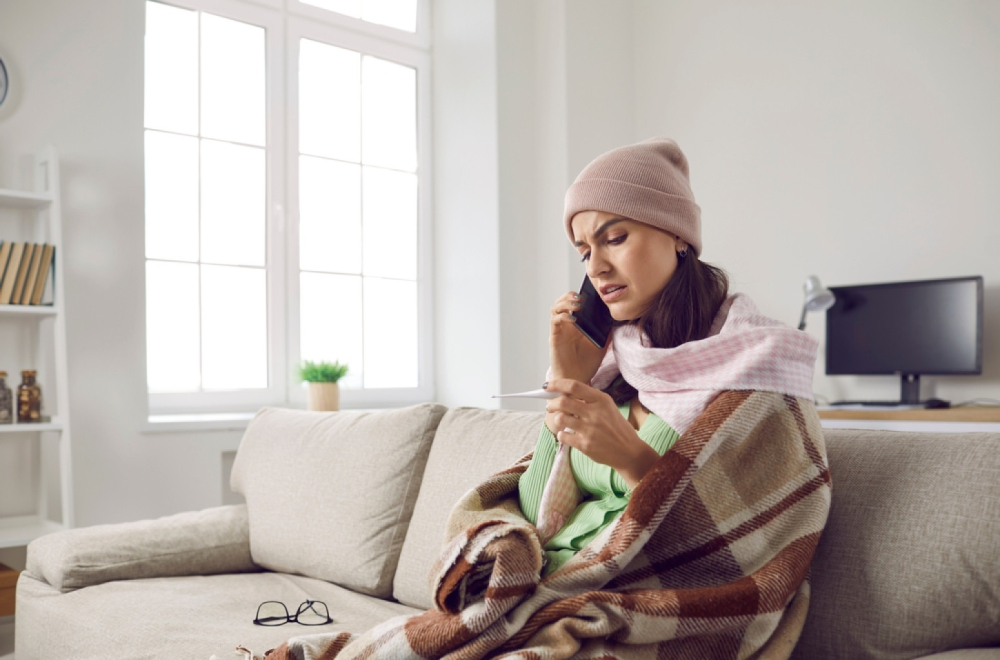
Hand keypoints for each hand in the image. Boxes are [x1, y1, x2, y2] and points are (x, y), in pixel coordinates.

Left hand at [543, 379, 659, 488]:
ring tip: (562, 421)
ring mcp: (589, 429)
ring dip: (557, 419)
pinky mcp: (585, 445)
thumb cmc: (616, 427)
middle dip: (552, 403)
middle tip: (550, 406)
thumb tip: (563, 393)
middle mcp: (595, 413)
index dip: (557, 384)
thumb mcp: (608, 407)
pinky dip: (561, 435)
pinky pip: (563, 436)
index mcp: (601, 400)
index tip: (547, 386)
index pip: (574, 386)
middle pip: (563, 402)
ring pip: (560, 419)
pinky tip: (567, 435)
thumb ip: (589, 400)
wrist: (629, 451)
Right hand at [549, 290, 610, 383]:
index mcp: (577, 324)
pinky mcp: (554, 338)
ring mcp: (560, 331)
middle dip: (569, 296)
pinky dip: (563, 316)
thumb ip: (606, 333)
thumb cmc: (587, 364)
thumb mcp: (602, 345)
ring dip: (565, 303)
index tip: (589, 293)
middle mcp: (566, 325)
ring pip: (555, 308)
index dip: (578, 295)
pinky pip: (554, 321)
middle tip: (581, 297)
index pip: (573, 303)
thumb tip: (616, 320)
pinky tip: (573, 318)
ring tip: (577, 304)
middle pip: (561, 302)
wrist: (578, 380)